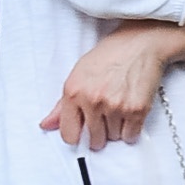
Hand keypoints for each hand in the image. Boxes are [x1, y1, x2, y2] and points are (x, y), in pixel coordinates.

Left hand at [41, 21, 176, 149]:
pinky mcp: (137, 110)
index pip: (68, 134)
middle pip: (94, 140)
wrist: (139, 44)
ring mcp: (115, 106)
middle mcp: (93, 101)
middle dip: (98, 133)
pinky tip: (129, 112)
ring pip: (113, 138)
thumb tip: (46, 125)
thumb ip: (61, 105)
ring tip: (117, 107)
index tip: (82, 132)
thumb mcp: (77, 74)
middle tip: (103, 117)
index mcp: (73, 92)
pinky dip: (131, 129)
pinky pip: (130, 136)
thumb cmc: (108, 56)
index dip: (76, 136)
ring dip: (115, 129)